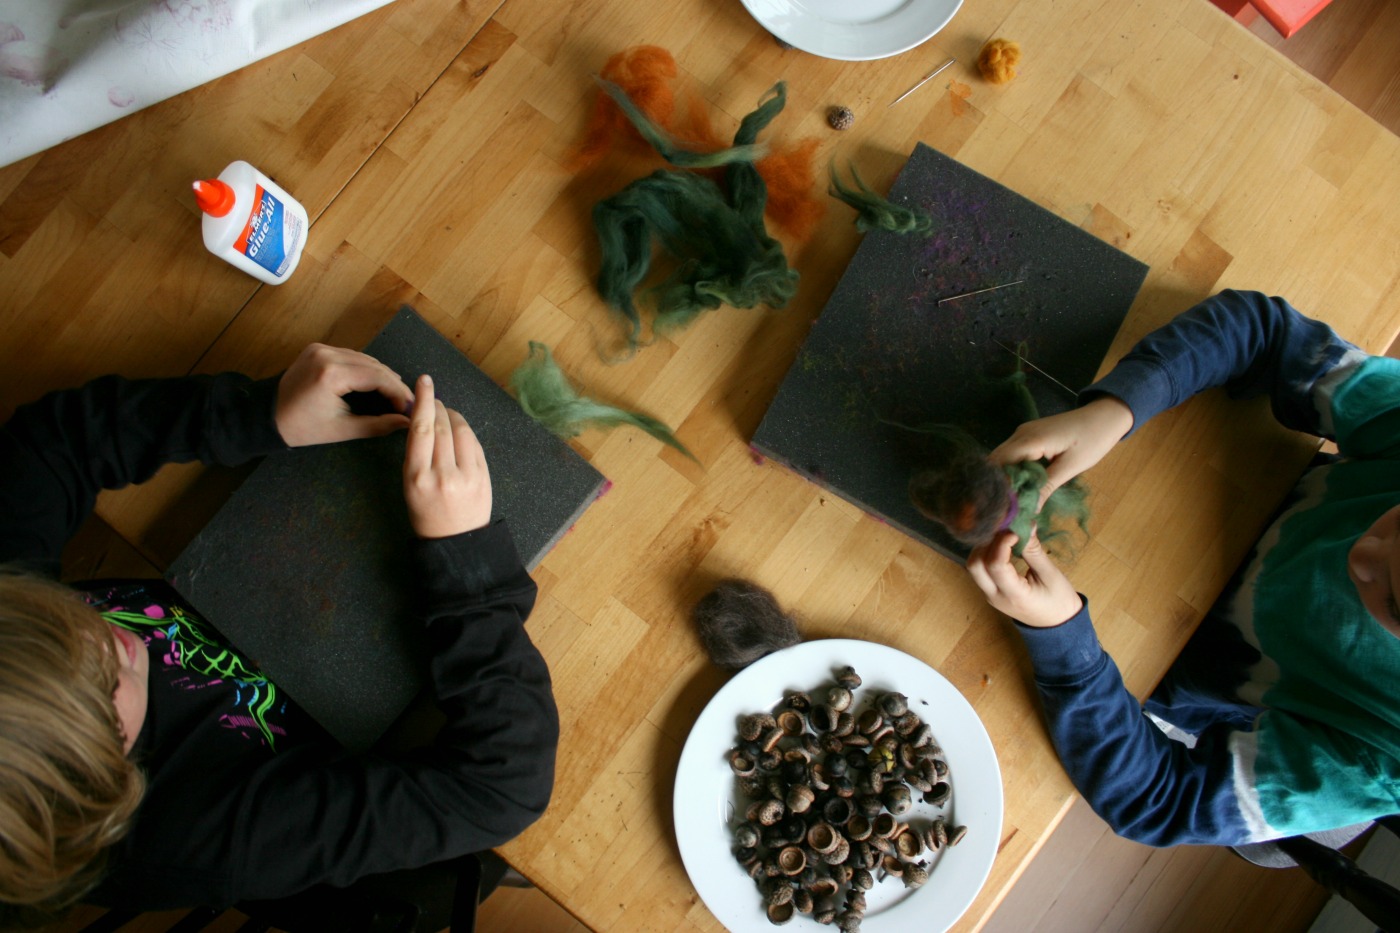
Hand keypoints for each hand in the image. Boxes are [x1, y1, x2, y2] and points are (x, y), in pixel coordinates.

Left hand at [275, 344, 412, 446]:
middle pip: (374, 365)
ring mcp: (321, 349)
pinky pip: (351, 356)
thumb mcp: (342, 430)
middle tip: (406, 402)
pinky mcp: (317, 349)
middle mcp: (327, 355)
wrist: (267, 416)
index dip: (398, 392)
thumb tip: (407, 422)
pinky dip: (365, 368)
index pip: (378, 377)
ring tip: (394, 394)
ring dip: (381, 375)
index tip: (410, 407)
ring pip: (364, 358)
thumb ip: (378, 425)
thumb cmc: (302, 428)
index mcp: (332, 375)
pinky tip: (375, 382)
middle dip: (393, 384)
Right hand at [403, 375, 491, 537]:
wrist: (456, 541)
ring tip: (445, 412)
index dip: (424, 400)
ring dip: (452, 415)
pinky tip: (459, 428)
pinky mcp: (484, 477)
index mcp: (417, 477)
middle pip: (441, 426)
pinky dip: (465, 430)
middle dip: (437, 406)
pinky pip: (474, 443)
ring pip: (460, 431)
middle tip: (433, 398)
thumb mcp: (410, 485)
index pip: (421, 429)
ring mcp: (466, 476)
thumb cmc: (426, 513)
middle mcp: (442, 475)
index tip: (425, 381)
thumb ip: (416, 453)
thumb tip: (423, 418)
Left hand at [965, 530, 1082, 627]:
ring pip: (974, 567)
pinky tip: (1001, 545)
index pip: (995, 565)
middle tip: (1004, 530)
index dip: (1001, 543)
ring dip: (984, 548)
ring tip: (1004, 535)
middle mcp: (995, 597)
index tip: (1015, 530)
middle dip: (986, 544)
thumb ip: (1034, 551)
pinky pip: (980, 570)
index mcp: (1014, 596)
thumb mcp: (1050, 575)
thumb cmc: (1059, 602)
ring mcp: (990, 595)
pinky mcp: (990, 592)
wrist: (1058, 626)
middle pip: (975, 566)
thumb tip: (1025, 525)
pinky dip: (986, 554)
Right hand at [988, 397, 1132, 507]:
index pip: (999, 464)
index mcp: (1030, 440)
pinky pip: (1013, 455)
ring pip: (1002, 458)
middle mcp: (1020, 434)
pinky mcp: (1028, 436)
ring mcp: (1023, 433)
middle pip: (996, 461)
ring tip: (1011, 501)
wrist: (1105, 416)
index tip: (1002, 508)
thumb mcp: (1070, 467)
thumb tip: (1029, 511)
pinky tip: (1019, 486)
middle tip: (1005, 509)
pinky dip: (1013, 470)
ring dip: (1005, 478)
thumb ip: (1046, 487)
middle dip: (998, 484)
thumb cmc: (1093, 440)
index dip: (997, 486)